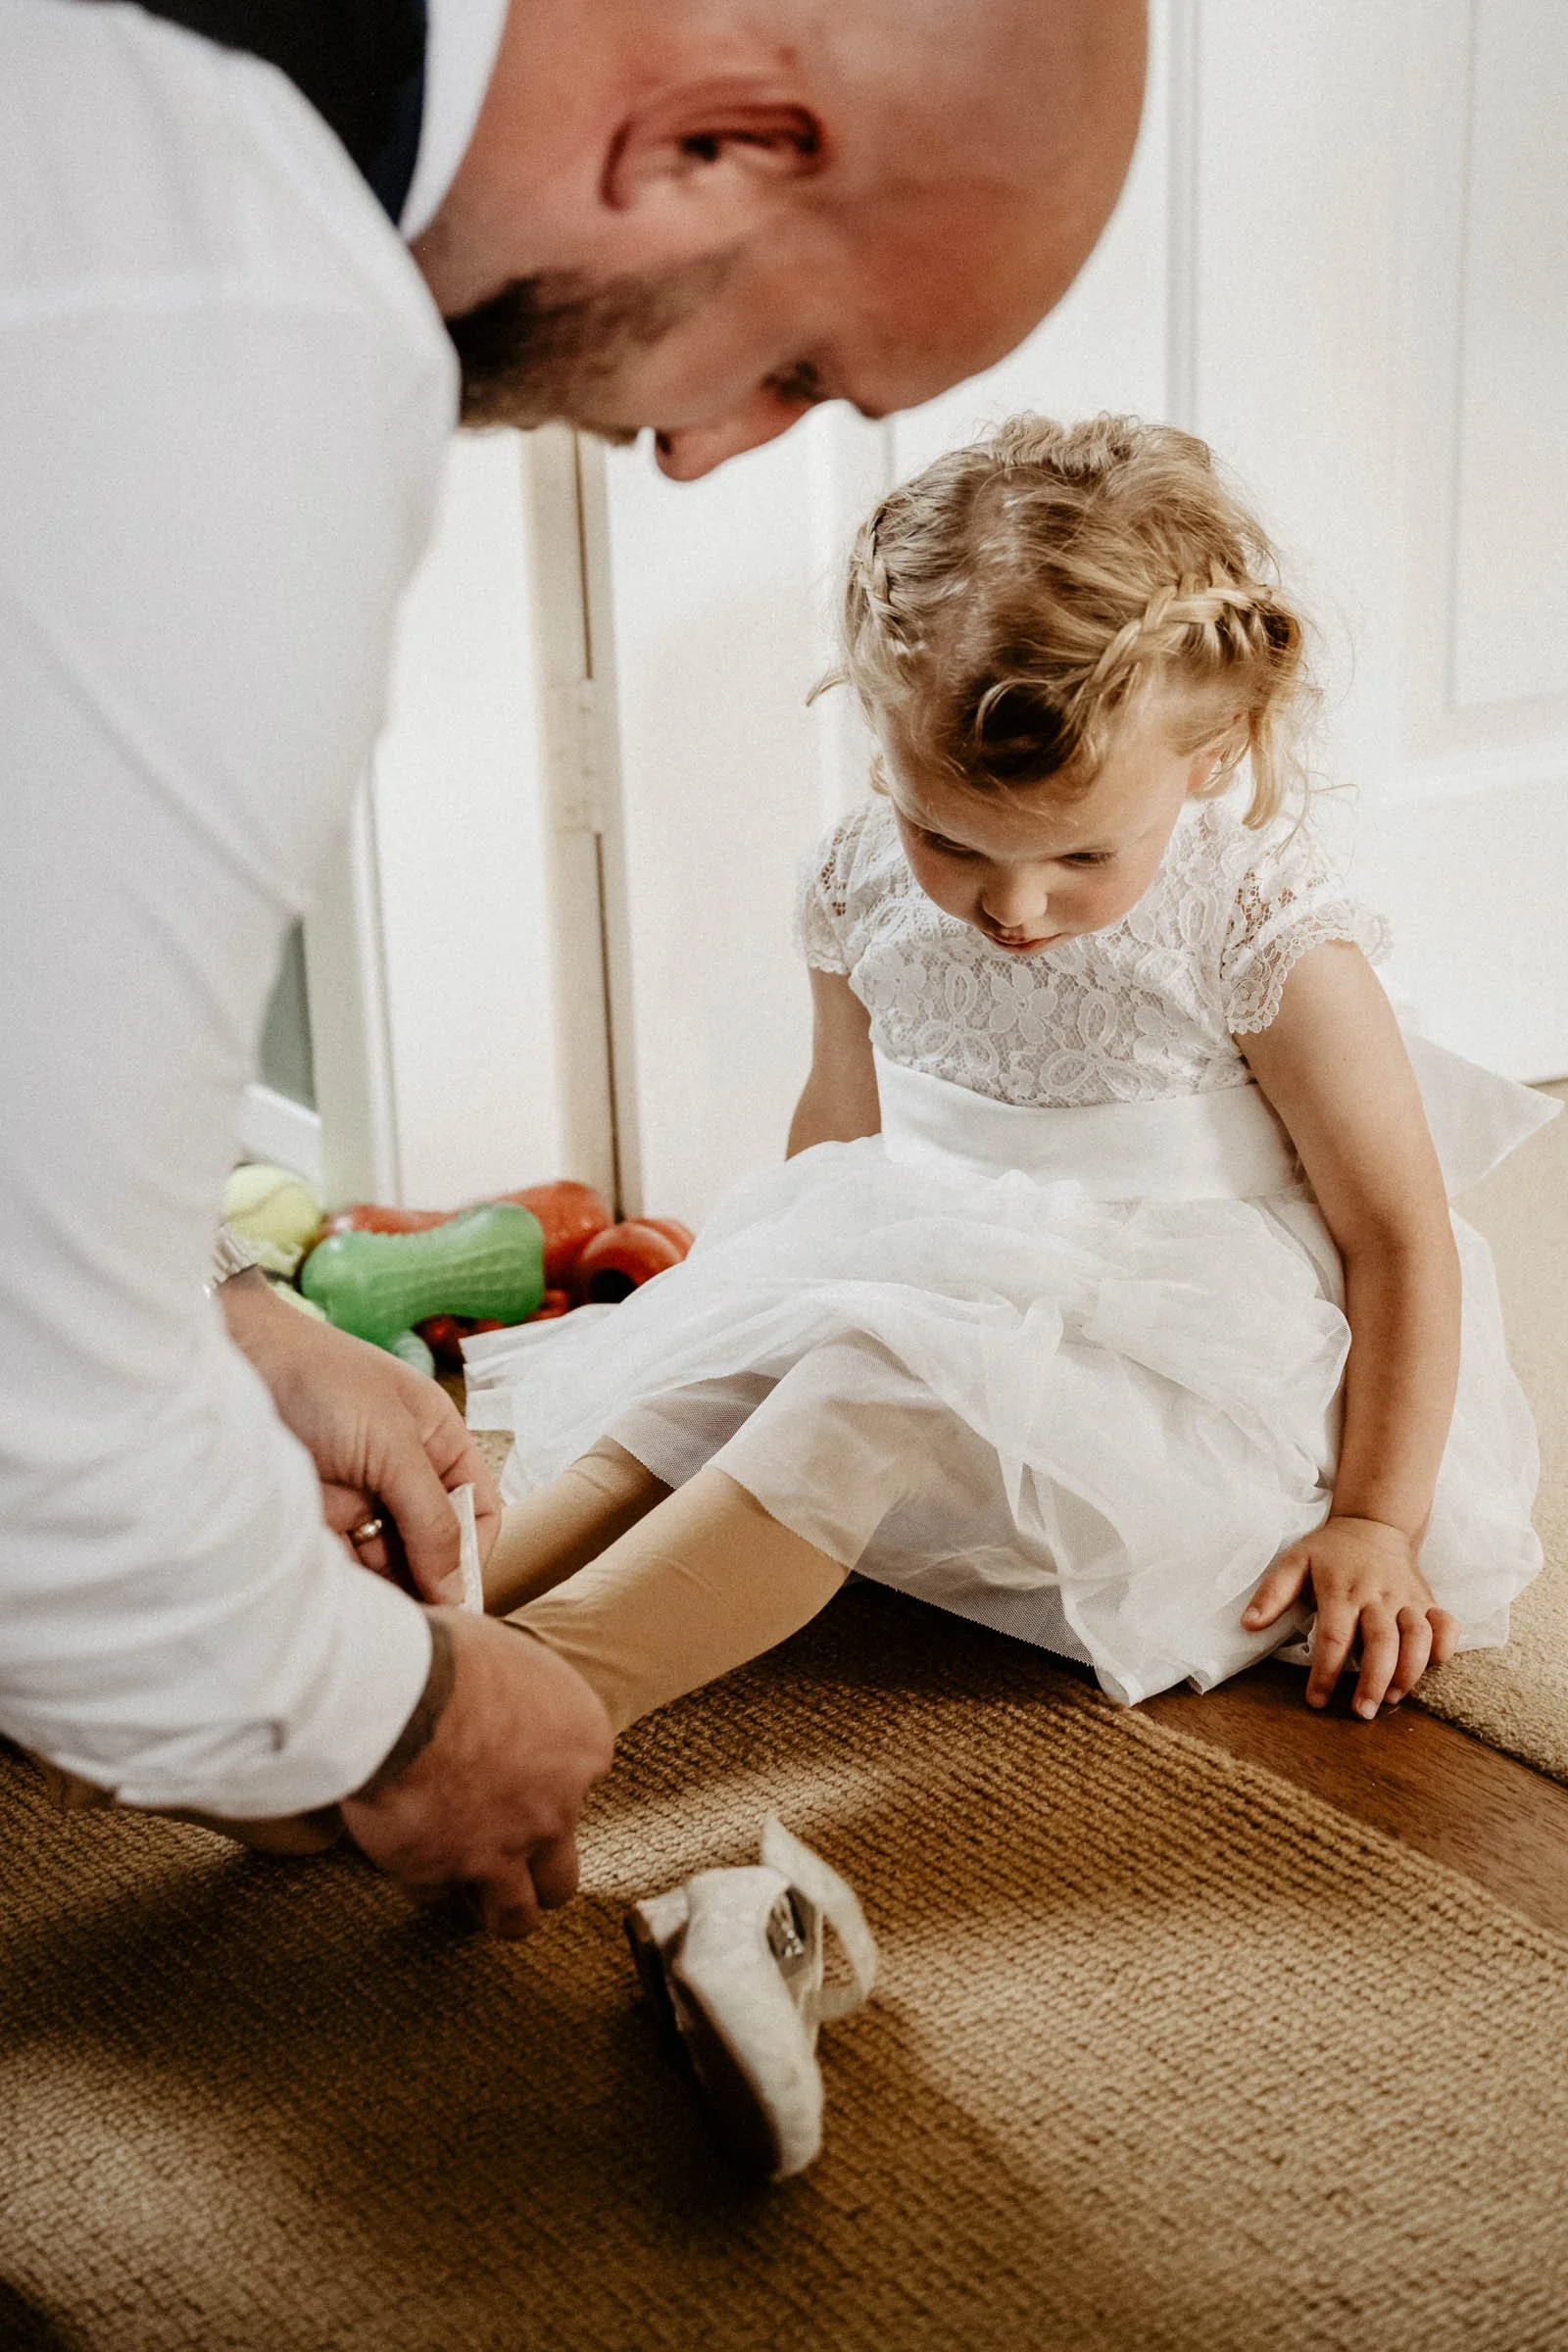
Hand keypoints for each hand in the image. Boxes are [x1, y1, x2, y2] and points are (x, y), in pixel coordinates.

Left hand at [220, 1270, 501, 1597]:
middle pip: (433, 1544)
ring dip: (385, 1584)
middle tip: (412, 1612)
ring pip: (390, 1561)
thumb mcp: (391, 1445)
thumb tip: (456, 1587)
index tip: (453, 1593)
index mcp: (438, 1441)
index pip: (477, 1510)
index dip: (472, 1552)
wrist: (235, 1364)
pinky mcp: (320, 1516)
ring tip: (376, 1603)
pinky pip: (346, 1563)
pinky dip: (349, 1581)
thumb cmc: (322, 1382)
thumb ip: (430, 1516)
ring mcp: (362, 1496)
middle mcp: (405, 1473)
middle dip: (426, 1578)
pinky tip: (344, 1591)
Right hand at [341, 1611, 613, 1935]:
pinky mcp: (444, 1873)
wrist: (406, 1696)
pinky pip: (435, 1893)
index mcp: (584, 1746)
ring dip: (498, 1909)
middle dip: (540, 1873)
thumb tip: (500, 1685)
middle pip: (562, 1873)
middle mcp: (556, 1810)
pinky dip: (423, 1880)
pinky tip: (411, 1859)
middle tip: (514, 1862)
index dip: (550, 1785)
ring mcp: (503, 1851)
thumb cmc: (455, 1657)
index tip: (525, 1779)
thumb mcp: (512, 1655)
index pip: (584, 1785)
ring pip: (516, 1915)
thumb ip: (521, 1693)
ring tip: (480, 1905)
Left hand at [1243, 1515, 1458, 1718]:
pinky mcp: (1428, 1600)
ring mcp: (1406, 1598)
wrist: (1373, 1523)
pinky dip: (1446, 1644)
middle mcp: (1377, 1595)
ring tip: (1394, 1698)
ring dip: (1410, 1670)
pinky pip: (1446, 1623)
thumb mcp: (1295, 1562)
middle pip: (1381, 1642)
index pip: (1334, 1636)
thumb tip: (1248, 1624)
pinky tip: (1436, 1665)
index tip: (1315, 1700)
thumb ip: (1273, 1593)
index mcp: (1341, 1589)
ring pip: (1417, 1636)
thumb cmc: (1330, 1551)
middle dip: (1373, 1680)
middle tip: (1362, 1712)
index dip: (1325, 1671)